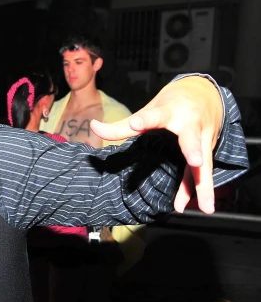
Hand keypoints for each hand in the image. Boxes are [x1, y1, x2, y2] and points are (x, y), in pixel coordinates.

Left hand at [90, 76, 223, 213]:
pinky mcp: (209, 151)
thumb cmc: (171, 104)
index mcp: (171, 111)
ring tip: (207, 208)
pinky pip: (201, 173)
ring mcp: (203, 139)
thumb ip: (123, 125)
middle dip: (193, 149)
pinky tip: (193, 207)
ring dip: (204, 186)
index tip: (136, 123)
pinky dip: (198, 190)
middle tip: (195, 161)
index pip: (156, 115)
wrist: (207, 93)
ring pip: (204, 164)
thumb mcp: (149, 109)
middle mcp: (191, 125)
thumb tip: (93, 126)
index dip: (145, 119)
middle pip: (191, 139)